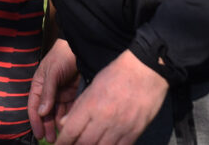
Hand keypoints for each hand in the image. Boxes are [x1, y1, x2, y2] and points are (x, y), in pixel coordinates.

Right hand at [29, 38, 80, 141]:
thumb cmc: (62, 56)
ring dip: (57, 125)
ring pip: (57, 113)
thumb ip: (47, 93)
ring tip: (60, 136)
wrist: (80, 47)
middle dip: (47, 126)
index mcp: (39, 85)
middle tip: (50, 139)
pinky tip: (69, 126)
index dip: (35, 120)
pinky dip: (68, 118)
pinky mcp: (72, 94)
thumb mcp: (51, 73)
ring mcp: (60, 93)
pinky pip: (69, 109)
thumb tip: (41, 112)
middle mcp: (48, 91)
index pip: (34, 106)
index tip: (38, 133)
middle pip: (46, 113)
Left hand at [52, 50, 167, 144]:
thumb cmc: (117, 74)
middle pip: (84, 143)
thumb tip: (64, 124)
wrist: (146, 70)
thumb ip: (78, 107)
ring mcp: (121, 127)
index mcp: (91, 105)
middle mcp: (105, 119)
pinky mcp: (135, 131)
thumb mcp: (92, 87)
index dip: (62, 142)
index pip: (71, 130)